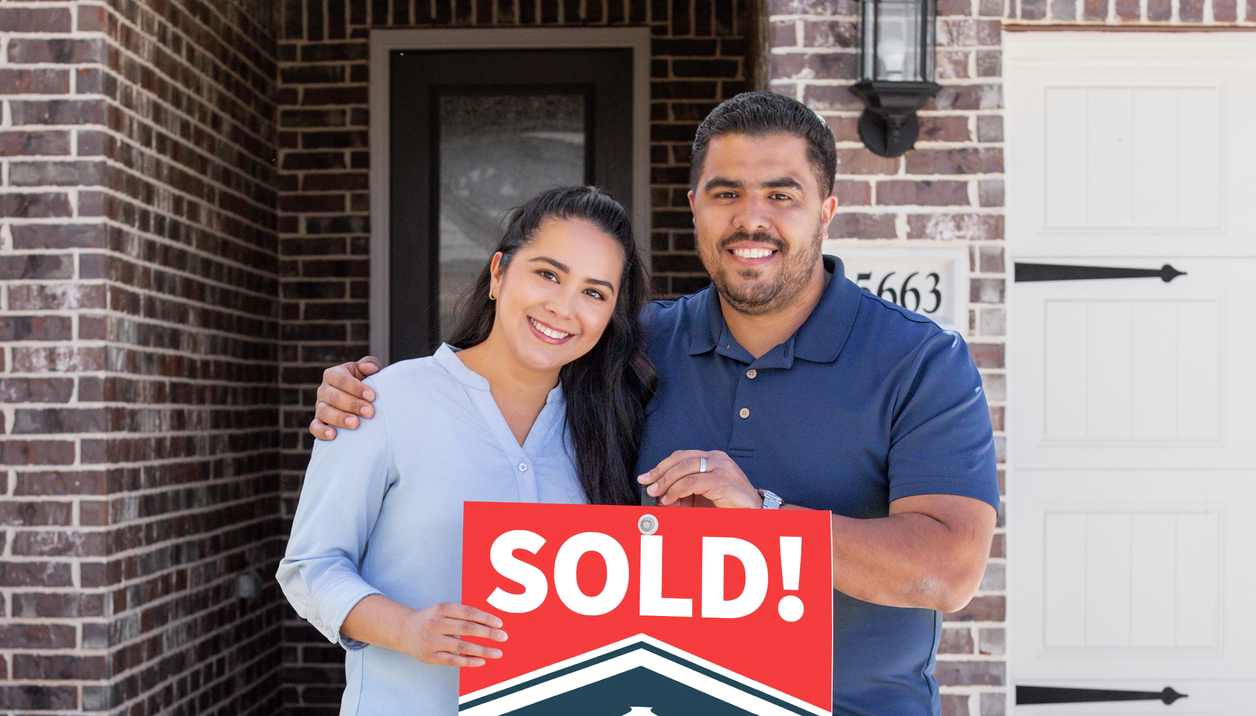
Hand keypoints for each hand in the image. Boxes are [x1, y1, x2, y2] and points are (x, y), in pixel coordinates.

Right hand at [310, 356, 380, 439]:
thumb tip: (368, 367)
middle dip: (352, 404)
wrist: (362, 401)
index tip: (372, 396)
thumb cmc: (365, 383)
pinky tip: (333, 435)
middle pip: (333, 396)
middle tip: (369, 412)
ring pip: (324, 411)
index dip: (356, 387)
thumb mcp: (368, 371)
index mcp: (333, 374)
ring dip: (340, 418)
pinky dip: (322, 431)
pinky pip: (315, 427)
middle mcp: (324, 389)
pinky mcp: (319, 421)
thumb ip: (369, 364)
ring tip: (355, 424)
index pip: (341, 379)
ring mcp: (319, 406)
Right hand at [398, 602, 507, 667]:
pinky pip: (454, 661)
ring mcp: (432, 641)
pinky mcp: (430, 657)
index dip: (486, 618)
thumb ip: (463, 615)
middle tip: (503, 637)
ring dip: (483, 650)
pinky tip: (482, 661)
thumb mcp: (443, 610)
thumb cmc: (431, 620)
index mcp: (441, 608)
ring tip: (498, 653)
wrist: (405, 632)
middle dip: (488, 633)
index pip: (468, 612)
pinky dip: (469, 662)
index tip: (500, 624)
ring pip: (462, 647)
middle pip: (467, 629)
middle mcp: (436, 624)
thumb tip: (490, 623)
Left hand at [637, 450, 762, 508]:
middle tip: (647, 483)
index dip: (662, 465)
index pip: (681, 456)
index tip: (647, 476)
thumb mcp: (703, 496)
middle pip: (680, 458)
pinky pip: (692, 482)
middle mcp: (717, 458)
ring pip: (684, 468)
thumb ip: (684, 491)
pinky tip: (670, 498)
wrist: (755, 512)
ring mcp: (721, 467)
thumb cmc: (730, 505)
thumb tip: (660, 494)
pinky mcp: (722, 480)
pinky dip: (676, 490)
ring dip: (666, 482)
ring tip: (657, 494)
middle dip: (660, 472)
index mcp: (713, 458)